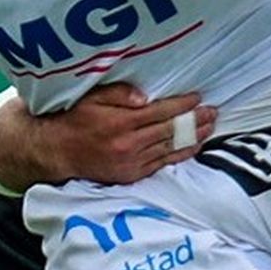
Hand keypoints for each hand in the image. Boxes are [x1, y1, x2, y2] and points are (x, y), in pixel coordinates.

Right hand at [32, 83, 217, 184]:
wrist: (56, 151)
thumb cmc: (74, 118)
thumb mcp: (91, 97)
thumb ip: (118, 93)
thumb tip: (145, 96)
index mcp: (121, 123)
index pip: (160, 112)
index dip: (182, 105)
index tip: (198, 97)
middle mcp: (129, 145)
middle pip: (170, 131)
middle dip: (194, 120)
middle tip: (213, 111)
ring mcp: (131, 163)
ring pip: (170, 149)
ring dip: (193, 137)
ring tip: (210, 127)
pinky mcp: (131, 176)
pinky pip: (161, 164)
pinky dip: (179, 155)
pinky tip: (193, 147)